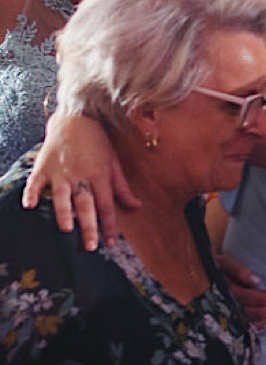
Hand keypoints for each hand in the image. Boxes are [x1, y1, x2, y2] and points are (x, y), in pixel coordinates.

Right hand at [22, 113, 132, 251]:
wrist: (76, 118)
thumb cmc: (98, 142)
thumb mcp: (114, 162)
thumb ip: (122, 186)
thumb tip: (136, 206)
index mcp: (100, 176)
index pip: (107, 206)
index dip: (109, 226)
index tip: (111, 243)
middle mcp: (81, 176)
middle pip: (86, 205)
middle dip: (89, 227)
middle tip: (90, 247)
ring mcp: (61, 172)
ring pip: (63, 196)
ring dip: (64, 213)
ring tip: (66, 229)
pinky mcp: (44, 167)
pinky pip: (36, 182)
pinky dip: (32, 193)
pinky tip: (30, 205)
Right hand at [219, 254, 265, 329]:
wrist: (195, 276)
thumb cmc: (215, 266)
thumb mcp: (224, 262)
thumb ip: (238, 269)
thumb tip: (256, 281)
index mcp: (223, 289)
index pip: (251, 297)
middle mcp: (222, 304)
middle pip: (252, 311)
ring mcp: (222, 314)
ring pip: (247, 321)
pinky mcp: (223, 321)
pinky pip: (240, 328)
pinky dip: (254, 327)